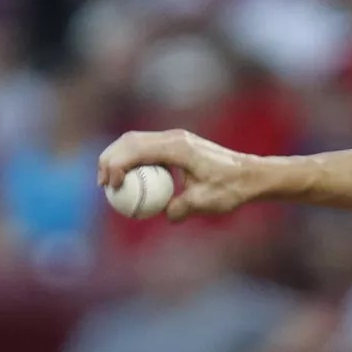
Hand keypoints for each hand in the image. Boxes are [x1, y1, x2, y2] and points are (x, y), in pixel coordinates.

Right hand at [96, 129, 262, 220]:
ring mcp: (174, 138)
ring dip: (118, 158)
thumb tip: (164, 215)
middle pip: (129, 141)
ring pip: (135, 141)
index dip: (116, 165)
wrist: (250, 174)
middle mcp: (173, 137)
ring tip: (108, 181)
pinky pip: (147, 149)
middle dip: (109, 159)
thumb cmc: (231, 188)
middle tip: (101, 184)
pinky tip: (128, 180)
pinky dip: (132, 161)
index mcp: (177, 147)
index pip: (136, 150)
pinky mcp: (176, 144)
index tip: (111, 187)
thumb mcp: (206, 202)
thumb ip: (182, 208)